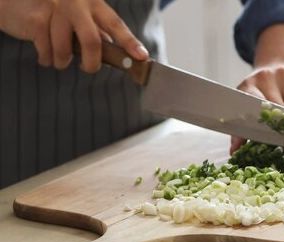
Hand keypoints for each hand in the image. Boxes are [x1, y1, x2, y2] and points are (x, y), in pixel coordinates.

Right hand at [0, 0, 147, 72]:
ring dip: (63, 62)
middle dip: (92, 63)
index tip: (142, 57)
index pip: (115, 24)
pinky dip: (47, 59)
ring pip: (67, 50)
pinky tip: (44, 54)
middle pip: (92, 41)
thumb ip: (95, 30)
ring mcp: (54, 7)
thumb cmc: (51, 11)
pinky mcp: (36, 18)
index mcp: (92, 2)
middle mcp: (75, 2)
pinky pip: (47, 51)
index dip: (129, 42)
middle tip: (88, 68)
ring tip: (59, 59)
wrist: (15, 1)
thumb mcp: (78, 16)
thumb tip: (117, 53)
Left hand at [232, 63, 283, 157]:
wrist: (275, 66)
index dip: (266, 130)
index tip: (273, 146)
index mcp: (249, 86)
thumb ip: (239, 130)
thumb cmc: (257, 94)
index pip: (258, 110)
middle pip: (280, 110)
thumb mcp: (244, 107)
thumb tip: (234, 151)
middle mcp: (268, 79)